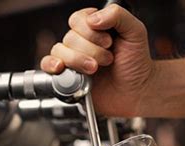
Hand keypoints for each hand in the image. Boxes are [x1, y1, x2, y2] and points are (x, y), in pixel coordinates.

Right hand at [40, 4, 154, 116]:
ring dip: (78, 60)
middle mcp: (82, 42)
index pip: (78, 19)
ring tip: (96, 69)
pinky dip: (52, 65)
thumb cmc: (136, 64)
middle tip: (108, 59)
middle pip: (70, 37)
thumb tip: (93, 18)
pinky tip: (62, 68)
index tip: (108, 42)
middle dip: (91, 50)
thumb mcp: (135, 32)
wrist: (136, 92)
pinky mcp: (67, 76)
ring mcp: (73, 60)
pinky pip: (48, 66)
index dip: (91, 31)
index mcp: (95, 28)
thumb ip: (117, 15)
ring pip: (59, 51)